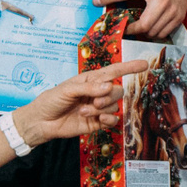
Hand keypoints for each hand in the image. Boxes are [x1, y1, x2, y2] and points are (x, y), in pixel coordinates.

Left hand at [9, 60, 146, 144]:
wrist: (42, 122)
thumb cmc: (51, 100)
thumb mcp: (68, 89)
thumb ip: (89, 88)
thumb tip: (109, 86)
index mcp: (91, 79)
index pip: (114, 71)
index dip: (129, 67)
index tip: (144, 64)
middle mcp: (97, 92)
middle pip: (117, 90)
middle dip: (109, 96)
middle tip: (95, 102)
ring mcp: (98, 107)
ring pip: (115, 105)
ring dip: (102, 109)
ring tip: (84, 111)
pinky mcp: (97, 122)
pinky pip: (112, 119)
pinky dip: (108, 119)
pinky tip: (99, 120)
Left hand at [94, 0, 186, 38]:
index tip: (97, 2)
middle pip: (143, 24)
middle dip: (131, 30)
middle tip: (124, 28)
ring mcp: (172, 10)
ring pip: (153, 32)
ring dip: (143, 32)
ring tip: (139, 26)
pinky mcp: (179, 17)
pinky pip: (163, 33)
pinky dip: (154, 33)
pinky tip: (151, 26)